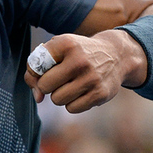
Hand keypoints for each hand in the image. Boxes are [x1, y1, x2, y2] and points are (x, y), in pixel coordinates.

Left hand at [24, 31, 146, 112]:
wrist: (116, 55)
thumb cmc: (78, 54)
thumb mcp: (58, 49)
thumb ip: (36, 68)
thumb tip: (38, 98)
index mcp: (67, 44)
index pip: (36, 66)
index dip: (36, 71)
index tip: (45, 68)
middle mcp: (80, 60)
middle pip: (45, 86)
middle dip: (48, 85)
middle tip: (60, 78)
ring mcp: (91, 78)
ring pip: (57, 100)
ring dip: (60, 95)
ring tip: (72, 84)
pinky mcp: (100, 94)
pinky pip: (72, 108)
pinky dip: (73, 103)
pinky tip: (82, 91)